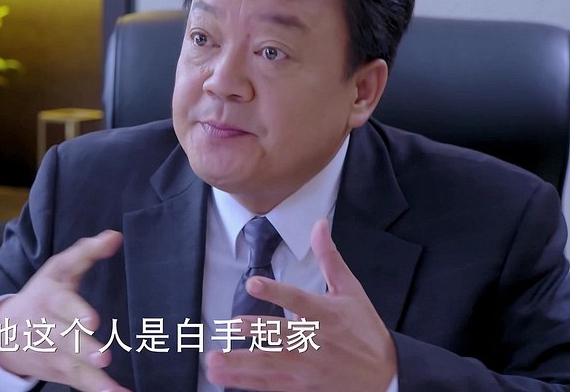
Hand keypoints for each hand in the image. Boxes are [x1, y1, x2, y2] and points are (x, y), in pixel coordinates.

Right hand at [0, 230, 130, 391]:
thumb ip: (86, 252)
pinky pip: (80, 382)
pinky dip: (99, 390)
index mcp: (49, 298)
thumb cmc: (41, 295)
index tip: (93, 321)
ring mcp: (53, 353)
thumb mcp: (58, 269)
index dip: (76, 311)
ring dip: (93, 377)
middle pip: (65, 339)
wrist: (2, 332)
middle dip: (82, 347)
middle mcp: (48, 328)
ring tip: (112, 386)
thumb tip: (115, 236)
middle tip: (102, 356)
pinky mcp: (61, 371)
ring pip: (72, 366)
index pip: (62, 303)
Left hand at [205, 218, 396, 390]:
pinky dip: (245, 382)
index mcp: (327, 315)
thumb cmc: (366, 332)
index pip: (298, 300)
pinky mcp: (301, 387)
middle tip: (231, 325)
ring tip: (214, 360)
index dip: (275, 291)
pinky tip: (223, 378)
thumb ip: (329, 258)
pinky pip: (269, 385)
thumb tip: (319, 225)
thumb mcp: (352, 291)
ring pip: (270, 365)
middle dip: (255, 330)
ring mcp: (307, 368)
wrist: (386, 377)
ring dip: (240, 363)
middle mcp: (315, 342)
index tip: (252, 283)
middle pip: (281, 335)